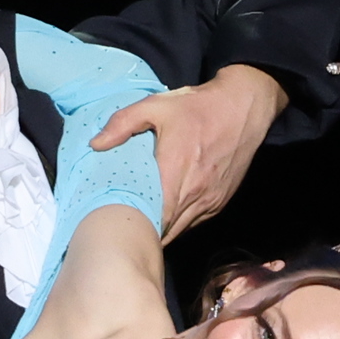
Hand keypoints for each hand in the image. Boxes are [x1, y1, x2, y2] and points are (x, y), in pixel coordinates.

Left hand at [90, 64, 286, 239]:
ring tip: (139, 229)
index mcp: (175, 173)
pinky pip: (193, 223)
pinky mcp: (219, 203)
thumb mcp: (156, 105)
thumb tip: (95, 144)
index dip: (132, 224)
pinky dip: (177, 223)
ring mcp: (209, 202)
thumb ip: (123, 123)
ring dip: (160, 230)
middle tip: (121, 231)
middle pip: (163, 230)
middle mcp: (194, 194)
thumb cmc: (198, 107)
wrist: (244, 108)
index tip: (113, 223)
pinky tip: (164, 217)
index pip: (150, 216)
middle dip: (143, 232)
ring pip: (178, 230)